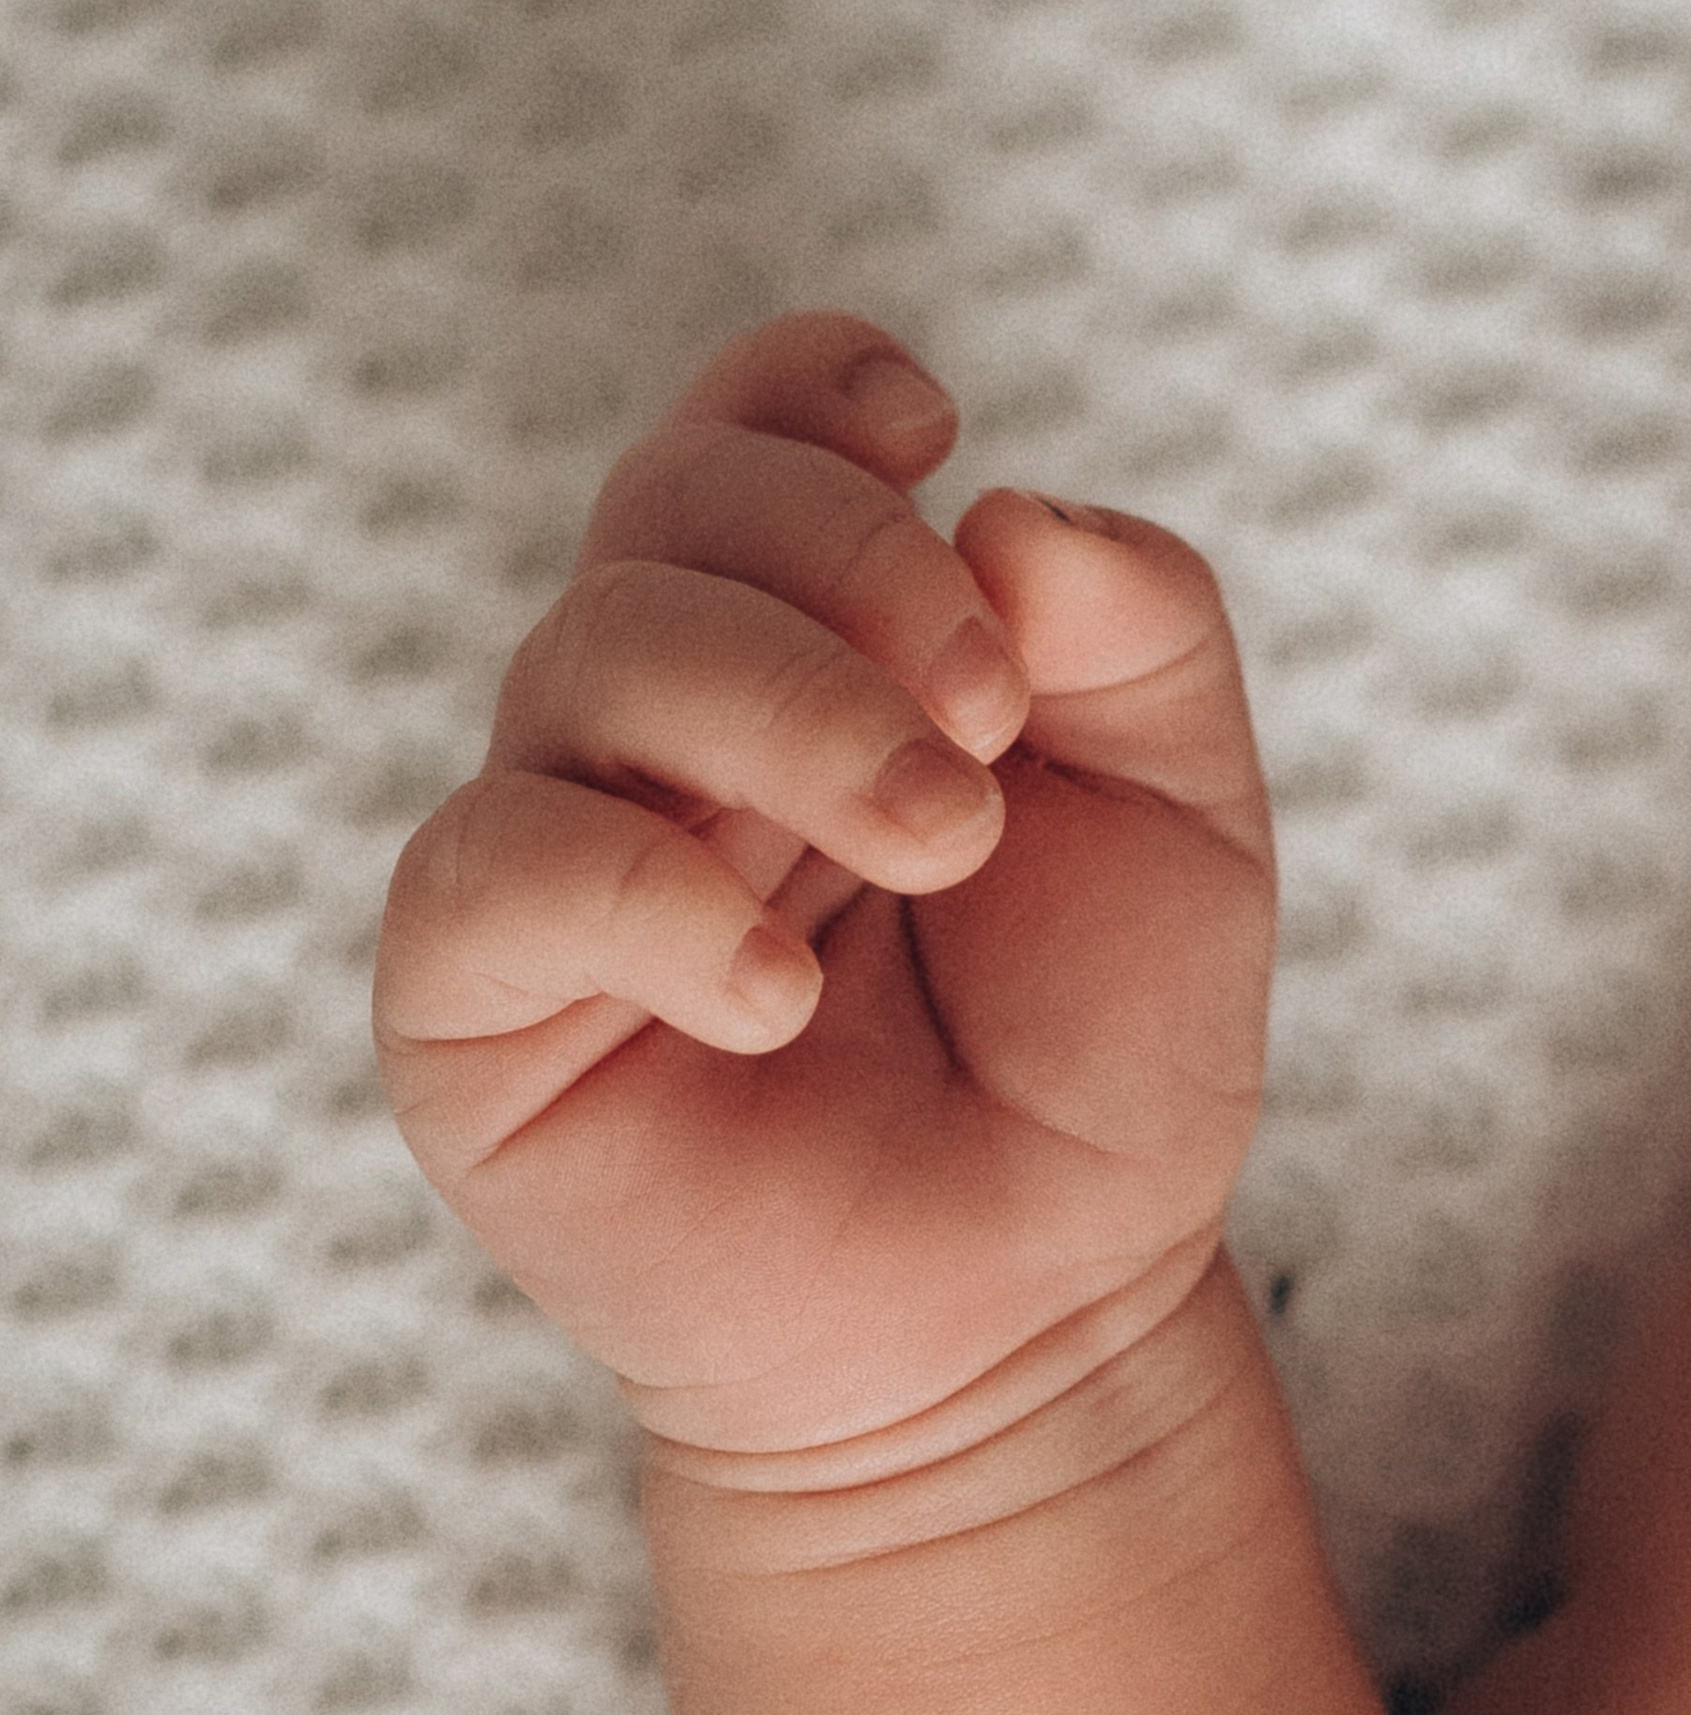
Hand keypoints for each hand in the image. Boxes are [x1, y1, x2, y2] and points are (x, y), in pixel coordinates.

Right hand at [374, 315, 1273, 1461]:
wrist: (1034, 1323)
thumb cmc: (1087, 1068)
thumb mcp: (1189, 823)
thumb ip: (1143, 637)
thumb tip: (1012, 505)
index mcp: (806, 642)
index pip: (749, 430)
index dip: (812, 391)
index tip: (933, 438)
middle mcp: (658, 719)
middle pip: (673, 504)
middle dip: (848, 562)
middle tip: (986, 718)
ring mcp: (557, 847)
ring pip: (588, 651)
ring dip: (788, 713)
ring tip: (943, 841)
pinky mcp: (477, 1003)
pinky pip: (500, 871)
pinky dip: (646, 896)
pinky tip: (780, 992)